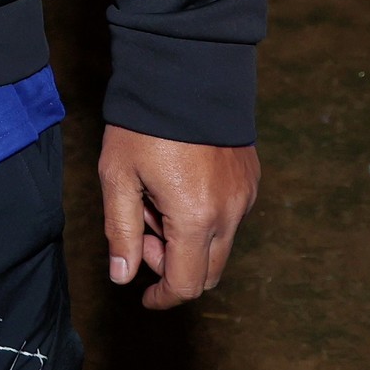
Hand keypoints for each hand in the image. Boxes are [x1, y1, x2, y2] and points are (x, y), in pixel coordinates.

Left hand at [98, 126, 258, 309]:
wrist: (185, 72)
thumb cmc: (144, 124)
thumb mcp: (118, 177)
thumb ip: (121, 231)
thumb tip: (123, 275)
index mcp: (195, 218)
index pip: (187, 284)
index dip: (164, 296)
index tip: (144, 295)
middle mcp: (230, 213)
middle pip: (208, 272)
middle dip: (173, 266)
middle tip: (142, 232)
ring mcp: (246, 196)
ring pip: (220, 243)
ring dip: (188, 240)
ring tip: (156, 198)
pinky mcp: (251, 179)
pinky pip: (231, 216)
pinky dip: (204, 218)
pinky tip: (178, 185)